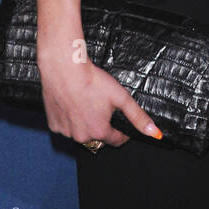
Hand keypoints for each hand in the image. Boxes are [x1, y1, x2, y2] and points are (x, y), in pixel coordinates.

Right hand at [38, 51, 161, 148]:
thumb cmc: (93, 81)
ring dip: (85, 123)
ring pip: (80, 132)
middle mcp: (81, 136)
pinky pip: (65, 126)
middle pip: (98, 136)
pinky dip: (70, 119)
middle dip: (102, 125)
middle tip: (101, 106)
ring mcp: (65, 132)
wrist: (64, 68)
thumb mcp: (121, 98)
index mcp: (99, 132)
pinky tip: (73, 104)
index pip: (117, 140)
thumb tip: (155, 134)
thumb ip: (138, 117)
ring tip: (87, 103)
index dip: (122, 131)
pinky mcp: (53, 124)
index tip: (121, 121)